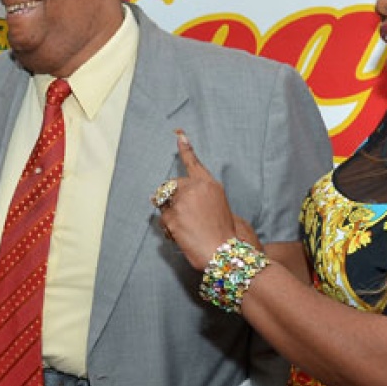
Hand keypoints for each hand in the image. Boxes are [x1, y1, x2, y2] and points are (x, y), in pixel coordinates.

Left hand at [156, 130, 238, 270]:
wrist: (224, 251)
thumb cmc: (224, 233)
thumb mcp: (218, 206)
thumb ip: (199, 196)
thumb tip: (178, 197)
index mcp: (209, 184)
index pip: (194, 164)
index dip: (186, 149)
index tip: (179, 134)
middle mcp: (194, 188)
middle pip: (171, 186)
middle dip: (172, 199)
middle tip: (185, 217)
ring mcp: (181, 202)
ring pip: (164, 203)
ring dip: (170, 214)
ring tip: (186, 228)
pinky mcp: (172, 216)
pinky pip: (162, 219)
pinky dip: (169, 228)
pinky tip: (183, 235)